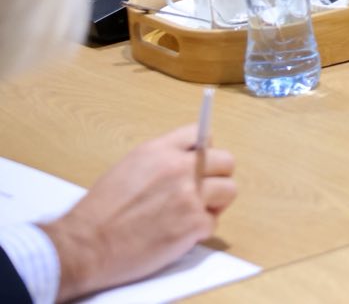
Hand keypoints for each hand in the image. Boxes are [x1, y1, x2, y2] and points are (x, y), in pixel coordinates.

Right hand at [41, 124, 236, 301]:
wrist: (86, 245)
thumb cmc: (101, 212)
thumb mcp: (129, 167)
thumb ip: (162, 160)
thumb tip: (189, 159)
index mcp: (160, 151)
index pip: (202, 135)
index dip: (203, 151)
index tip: (199, 164)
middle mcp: (180, 168)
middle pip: (226, 161)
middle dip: (217, 177)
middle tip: (201, 193)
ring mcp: (190, 195)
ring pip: (229, 191)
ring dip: (213, 204)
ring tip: (190, 214)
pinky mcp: (194, 223)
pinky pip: (212, 223)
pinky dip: (198, 232)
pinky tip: (177, 235)